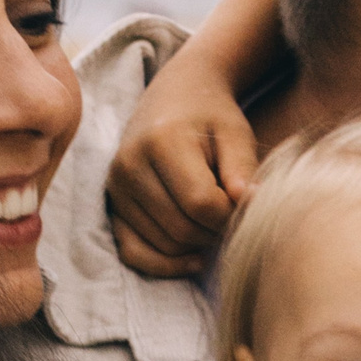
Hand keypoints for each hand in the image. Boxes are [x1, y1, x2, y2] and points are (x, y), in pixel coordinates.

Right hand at [106, 48, 254, 277]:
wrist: (174, 97)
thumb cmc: (211, 117)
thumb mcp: (236, 134)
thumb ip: (244, 169)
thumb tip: (249, 204)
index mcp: (162, 141)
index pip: (202, 203)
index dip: (231, 213)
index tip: (244, 200)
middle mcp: (129, 165)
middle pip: (181, 228)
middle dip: (215, 230)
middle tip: (231, 212)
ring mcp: (116, 187)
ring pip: (164, 244)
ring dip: (197, 243)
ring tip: (213, 218)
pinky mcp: (112, 205)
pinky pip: (133, 252)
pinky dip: (165, 263)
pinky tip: (194, 257)